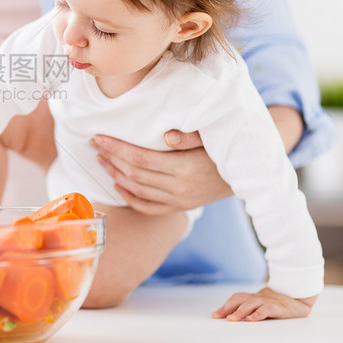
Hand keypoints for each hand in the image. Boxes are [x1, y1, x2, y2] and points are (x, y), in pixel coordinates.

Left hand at [91, 131, 231, 215]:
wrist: (248, 174)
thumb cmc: (226, 148)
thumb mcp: (212, 137)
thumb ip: (190, 135)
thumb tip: (166, 136)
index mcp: (185, 168)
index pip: (140, 159)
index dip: (116, 148)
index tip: (99, 138)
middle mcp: (179, 188)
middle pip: (134, 174)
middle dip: (111, 158)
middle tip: (94, 144)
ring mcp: (179, 200)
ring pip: (137, 190)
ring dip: (115, 175)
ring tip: (101, 159)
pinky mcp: (180, 207)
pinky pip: (148, 207)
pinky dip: (129, 197)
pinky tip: (116, 184)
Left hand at [211, 287, 317, 320]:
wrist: (299, 297)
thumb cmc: (278, 305)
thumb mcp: (262, 306)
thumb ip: (250, 309)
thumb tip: (230, 318)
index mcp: (254, 297)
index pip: (236, 298)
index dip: (225, 305)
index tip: (214, 315)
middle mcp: (259, 298)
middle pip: (240, 299)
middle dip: (227, 308)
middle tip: (218, 316)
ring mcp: (268, 301)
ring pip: (251, 304)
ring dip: (240, 311)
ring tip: (232, 319)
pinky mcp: (278, 307)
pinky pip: (266, 309)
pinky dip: (258, 314)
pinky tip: (251, 320)